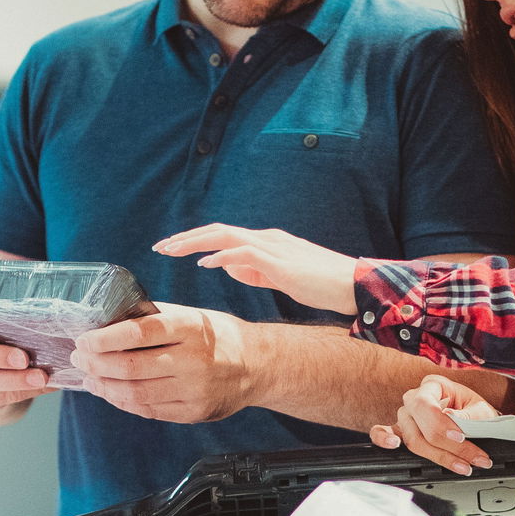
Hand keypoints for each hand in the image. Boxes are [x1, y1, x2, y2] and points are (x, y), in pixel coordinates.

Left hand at [72, 304, 256, 423]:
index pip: (138, 333)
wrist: (258, 365)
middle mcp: (193, 360)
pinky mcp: (193, 412)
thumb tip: (107, 322)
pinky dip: (123, 402)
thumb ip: (153, 318)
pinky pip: (148, 410)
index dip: (104, 339)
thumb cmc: (218, 336)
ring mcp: (194, 390)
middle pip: (131, 367)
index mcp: (190, 328)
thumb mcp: (191, 315)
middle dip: (96, 364)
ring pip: (135, 393)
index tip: (84, 340)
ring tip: (90, 378)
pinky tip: (111, 392)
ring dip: (104, 386)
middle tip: (80, 358)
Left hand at [156, 224, 361, 315]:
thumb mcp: (281, 276)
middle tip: (161, 246)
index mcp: (266, 242)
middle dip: (186, 237)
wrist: (354, 285)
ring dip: (195, 242)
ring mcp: (273, 246)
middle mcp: (266, 238)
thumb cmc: (321, 284)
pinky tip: (205, 263)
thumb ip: (254, 270)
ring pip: (224, 235)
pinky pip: (243, 252)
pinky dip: (221, 255)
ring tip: (171, 250)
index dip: (195, 240)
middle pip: (217, 230)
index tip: (171, 248)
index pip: (223, 235)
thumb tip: (227, 265)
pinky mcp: (280, 261)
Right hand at [371, 376, 496, 475]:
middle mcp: (414, 398)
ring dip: (438, 456)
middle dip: (447, 448)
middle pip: (418, 426)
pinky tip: (393, 445)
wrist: (476, 418)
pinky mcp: (400, 431)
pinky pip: (381, 433)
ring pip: (412, 440)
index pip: (426, 405)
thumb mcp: (481, 410)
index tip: (461, 438)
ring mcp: (405, 415)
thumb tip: (450, 417)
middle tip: (472, 459)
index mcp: (433, 385)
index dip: (441, 425)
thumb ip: (469, 415)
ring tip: (464, 466)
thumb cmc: (475, 411)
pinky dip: (383, 439)